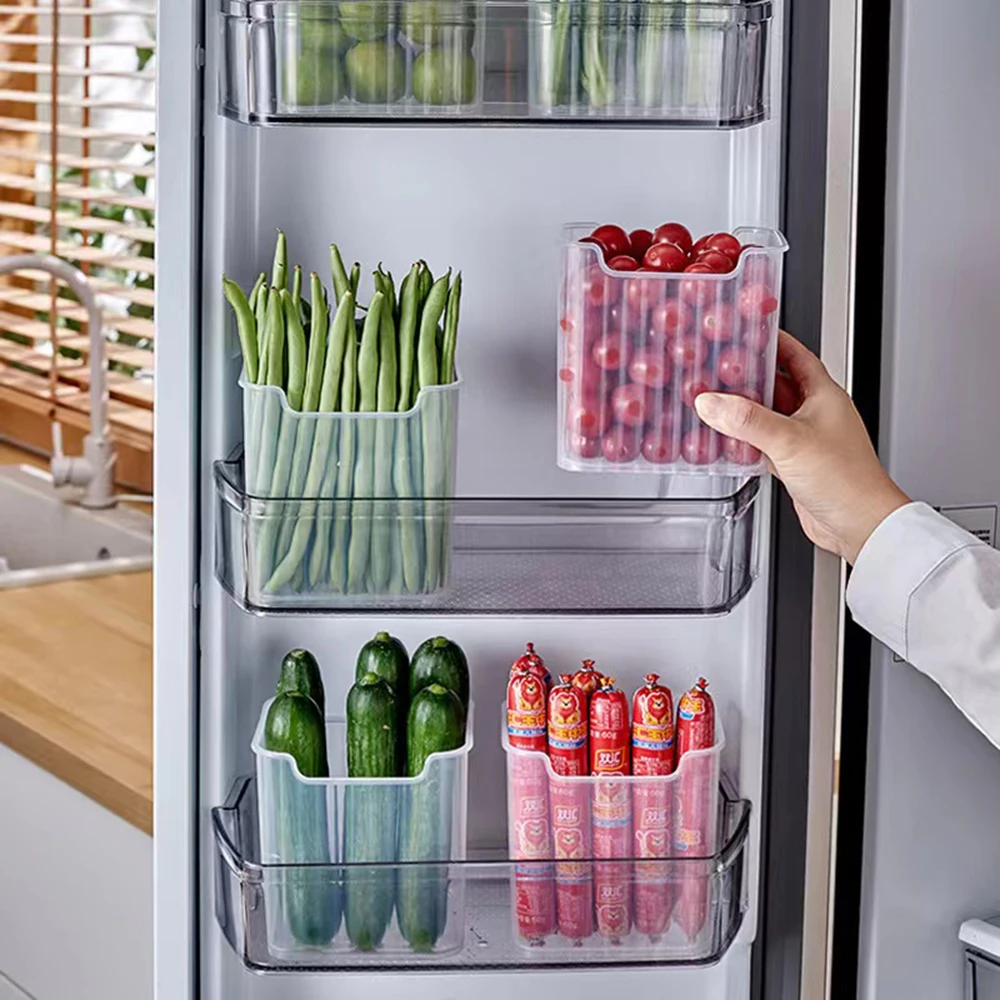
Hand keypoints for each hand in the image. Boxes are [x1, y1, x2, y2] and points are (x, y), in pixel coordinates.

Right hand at [694, 330, 908, 563]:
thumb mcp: (790, 441)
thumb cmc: (847, 480)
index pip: (796, 354)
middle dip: (746, 378)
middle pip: (775, 384)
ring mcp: (804, 439)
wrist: (860, 524)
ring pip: (766, 415)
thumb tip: (712, 402)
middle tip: (717, 370)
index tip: (747, 331)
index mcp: (823, 395)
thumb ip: (748, 420)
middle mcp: (814, 413)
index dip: (772, 341)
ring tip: (714, 403)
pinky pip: (763, 443)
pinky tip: (726, 441)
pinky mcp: (794, 463)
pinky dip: (744, 440)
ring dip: (742, 411)